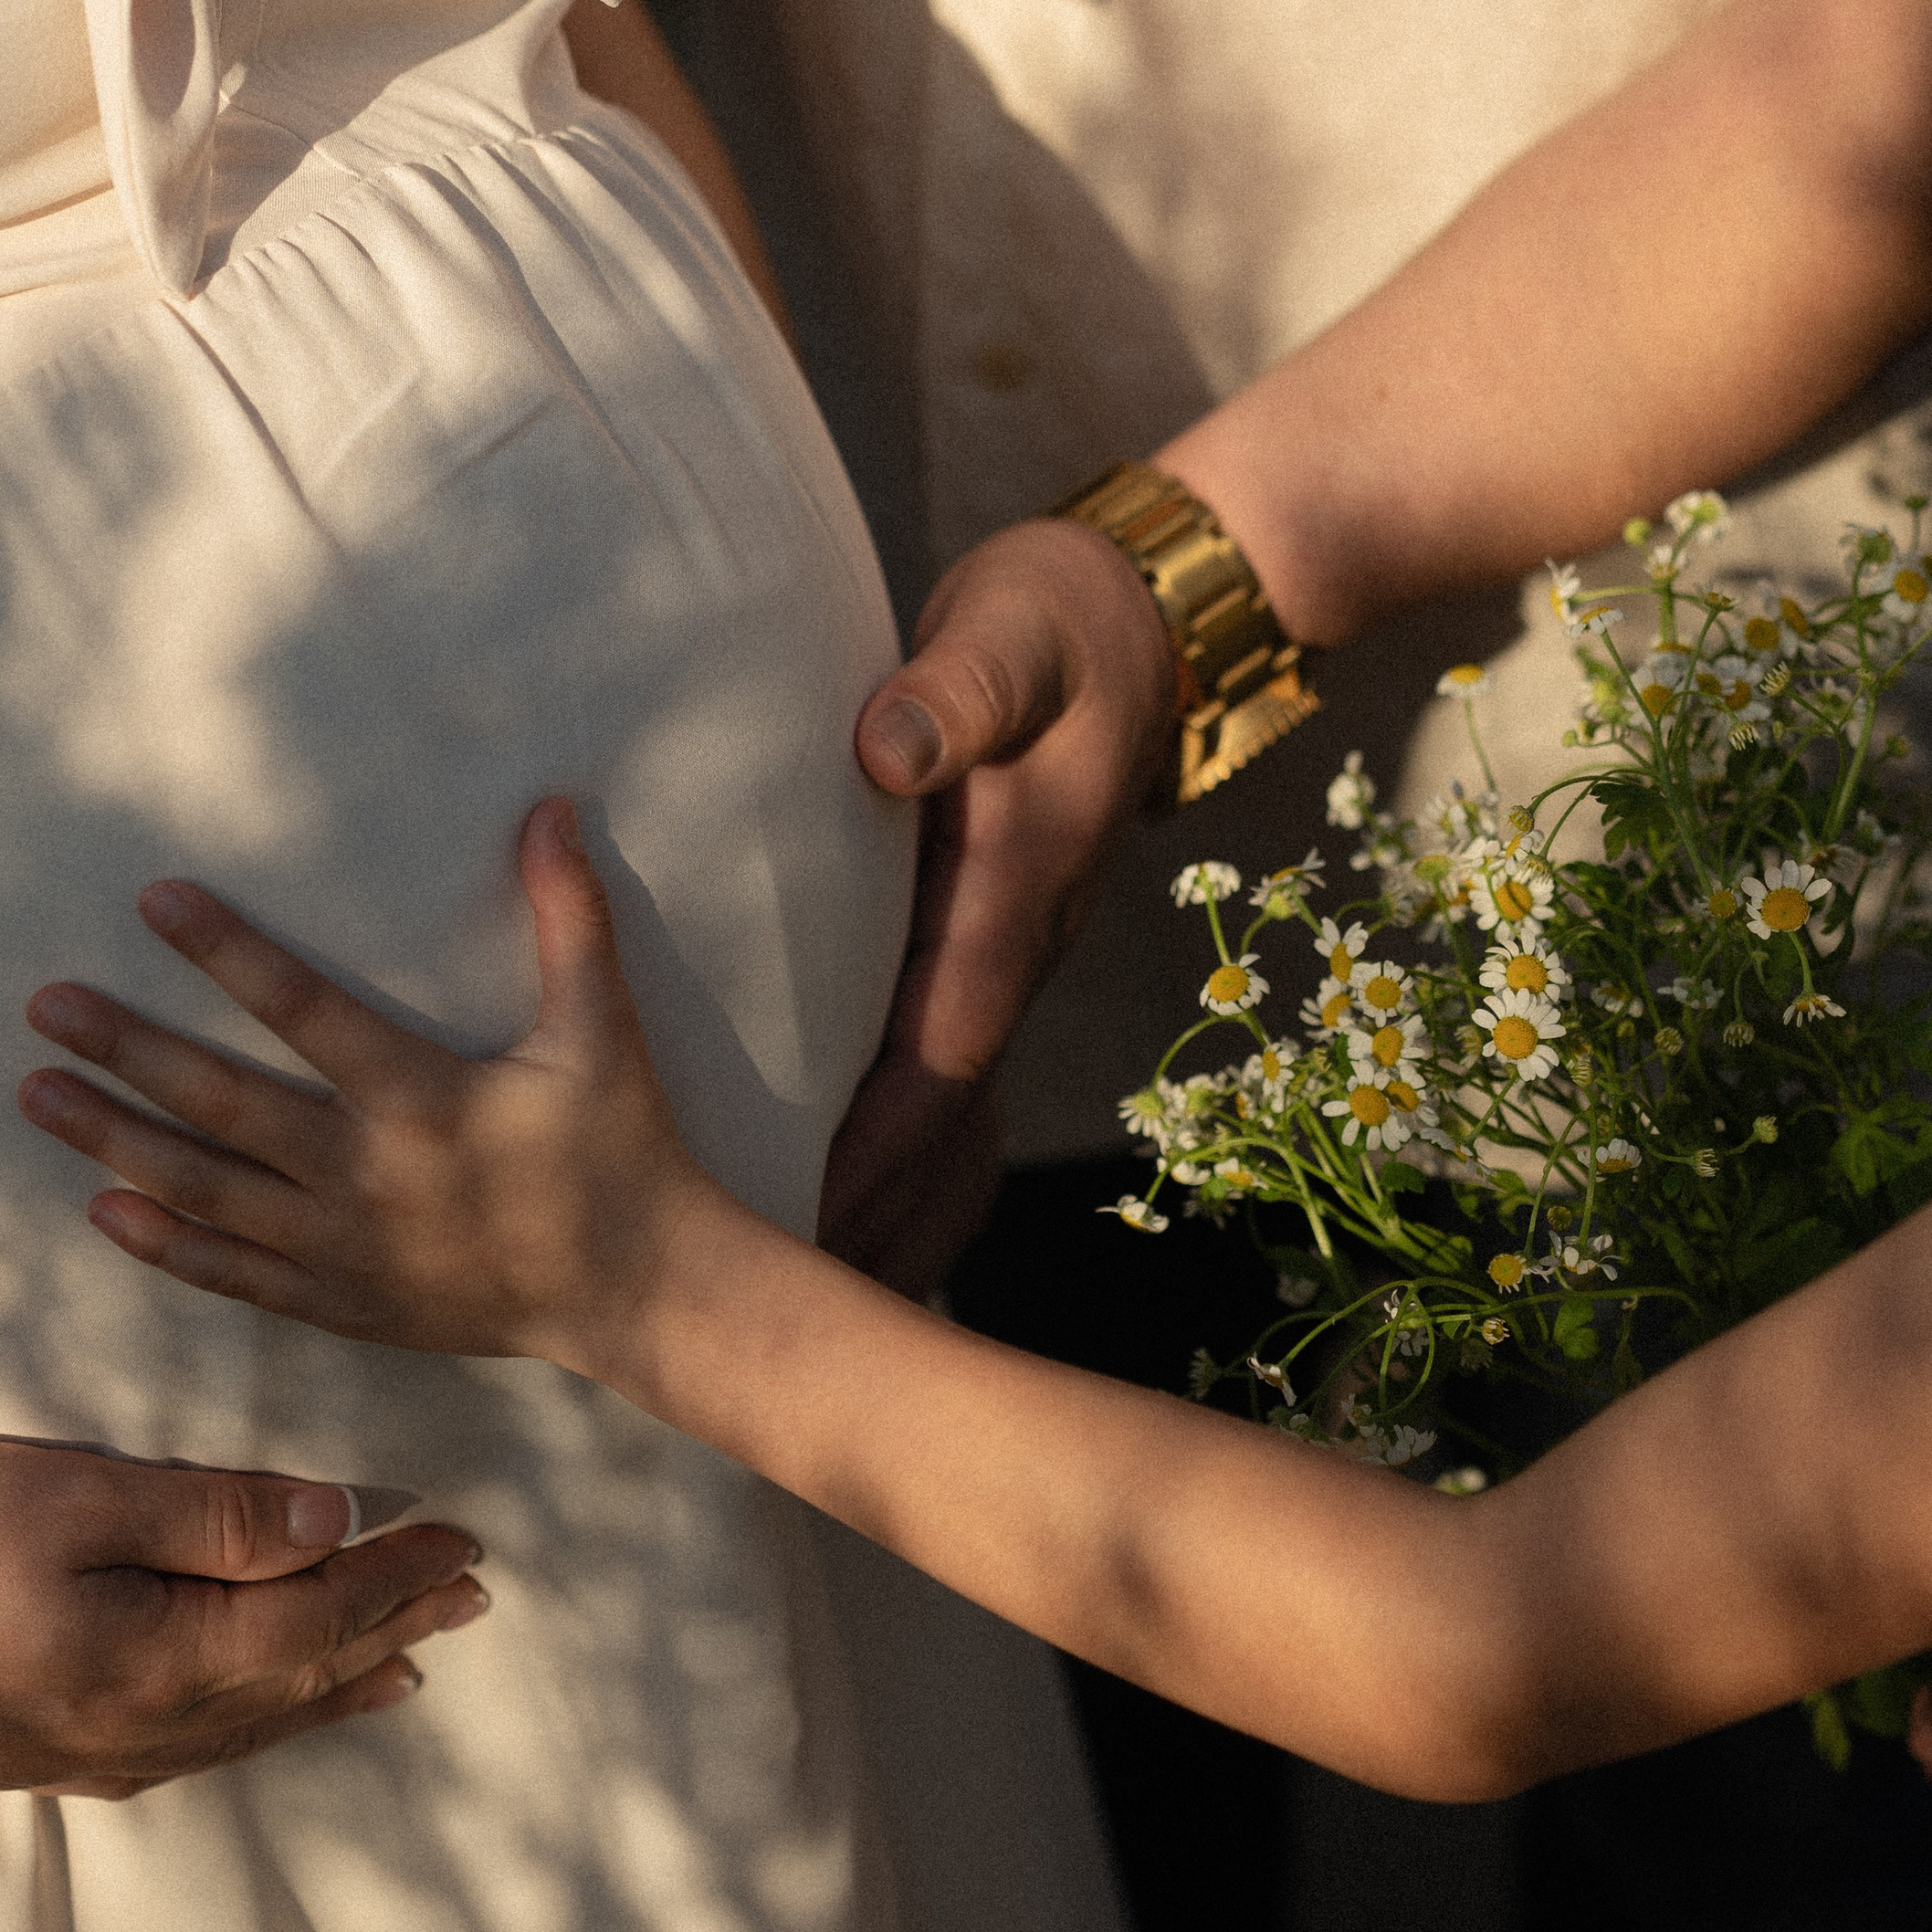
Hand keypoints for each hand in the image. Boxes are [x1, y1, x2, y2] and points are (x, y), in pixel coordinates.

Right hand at [0, 1432, 486, 1794]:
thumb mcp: (67, 1494)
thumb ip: (207, 1514)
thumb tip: (333, 1522)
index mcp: (149, 1669)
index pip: (313, 1620)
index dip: (394, 1578)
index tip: (465, 1539)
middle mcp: (133, 1737)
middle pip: (298, 1679)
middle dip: (391, 1628)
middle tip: (474, 1591)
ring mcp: (86, 1757)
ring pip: (253, 1721)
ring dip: (340, 1680)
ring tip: (412, 1657)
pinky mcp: (45, 1753)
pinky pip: (196, 1743)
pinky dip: (263, 1715)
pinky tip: (277, 1706)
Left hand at [17, 800, 709, 1374]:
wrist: (640, 1289)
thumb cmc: (623, 1147)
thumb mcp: (604, 1029)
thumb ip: (572, 918)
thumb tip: (550, 809)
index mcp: (423, 1098)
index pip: (303, 1009)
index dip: (227, 952)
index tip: (155, 901)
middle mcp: (367, 1175)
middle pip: (221, 1105)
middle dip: (127, 1050)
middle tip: (47, 1008)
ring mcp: (346, 1248)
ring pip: (206, 1190)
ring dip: (116, 1141)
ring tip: (42, 1096)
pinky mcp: (345, 1301)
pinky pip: (234, 1274)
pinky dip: (166, 1245)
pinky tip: (105, 1210)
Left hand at [821, 517, 1176, 1286]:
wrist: (1142, 617)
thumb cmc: (1057, 623)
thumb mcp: (1009, 638)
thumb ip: (955, 693)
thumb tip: (889, 747)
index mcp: (1009, 894)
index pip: (939, 1050)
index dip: (879, 1141)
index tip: (813, 1217)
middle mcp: (1012, 944)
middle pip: (948, 1117)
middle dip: (878, 1212)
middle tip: (790, 1313)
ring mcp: (1002, 947)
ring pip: (950, 1105)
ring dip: (895, 1197)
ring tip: (813, 1291)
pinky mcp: (982, 931)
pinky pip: (939, 1059)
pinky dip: (901, 1136)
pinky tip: (847, 1182)